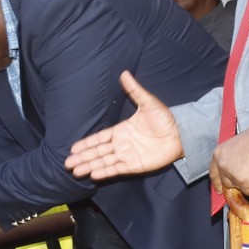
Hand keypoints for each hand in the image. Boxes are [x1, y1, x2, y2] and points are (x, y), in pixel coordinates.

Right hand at [65, 70, 181, 179]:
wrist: (182, 134)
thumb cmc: (165, 118)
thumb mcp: (149, 102)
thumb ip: (135, 90)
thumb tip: (124, 73)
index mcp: (121, 130)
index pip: (100, 138)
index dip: (86, 143)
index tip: (73, 148)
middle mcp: (121, 144)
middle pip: (98, 152)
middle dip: (83, 157)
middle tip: (67, 163)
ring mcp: (127, 155)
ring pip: (104, 161)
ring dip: (90, 165)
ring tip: (75, 171)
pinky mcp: (135, 165)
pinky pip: (117, 169)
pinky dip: (105, 172)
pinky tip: (93, 174)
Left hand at [210, 127, 248, 197]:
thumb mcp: (240, 143)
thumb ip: (235, 155)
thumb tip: (237, 163)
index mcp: (220, 153)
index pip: (214, 172)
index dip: (217, 181)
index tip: (219, 189)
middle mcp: (223, 165)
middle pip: (226, 182)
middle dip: (235, 184)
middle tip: (246, 180)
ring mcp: (232, 175)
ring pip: (239, 187)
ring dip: (247, 184)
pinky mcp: (244, 183)